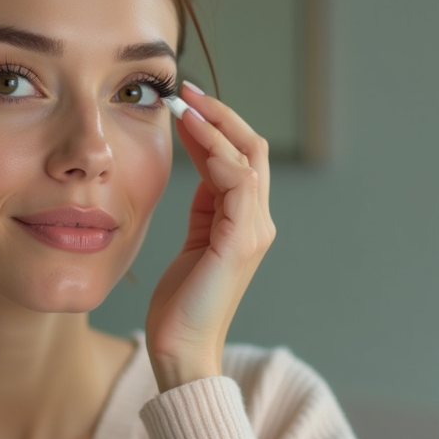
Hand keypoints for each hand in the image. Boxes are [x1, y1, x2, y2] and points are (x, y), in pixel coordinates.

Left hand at [145, 83, 274, 391]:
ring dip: (216, 125)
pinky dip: (215, 151)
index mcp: (245, 221)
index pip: (241, 158)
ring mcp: (253, 231)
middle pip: (252, 149)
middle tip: (185, 91)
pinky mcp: (240, 241)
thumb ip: (203, 203)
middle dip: (220, 114)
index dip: (215, 126)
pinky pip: (236, 181)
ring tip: (185, 105)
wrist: (180, 346)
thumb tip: (199, 162)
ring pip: (248, 158)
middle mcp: (258, 222)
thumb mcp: (193, 238)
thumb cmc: (181, 300)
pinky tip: (191, 135)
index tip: (183, 102)